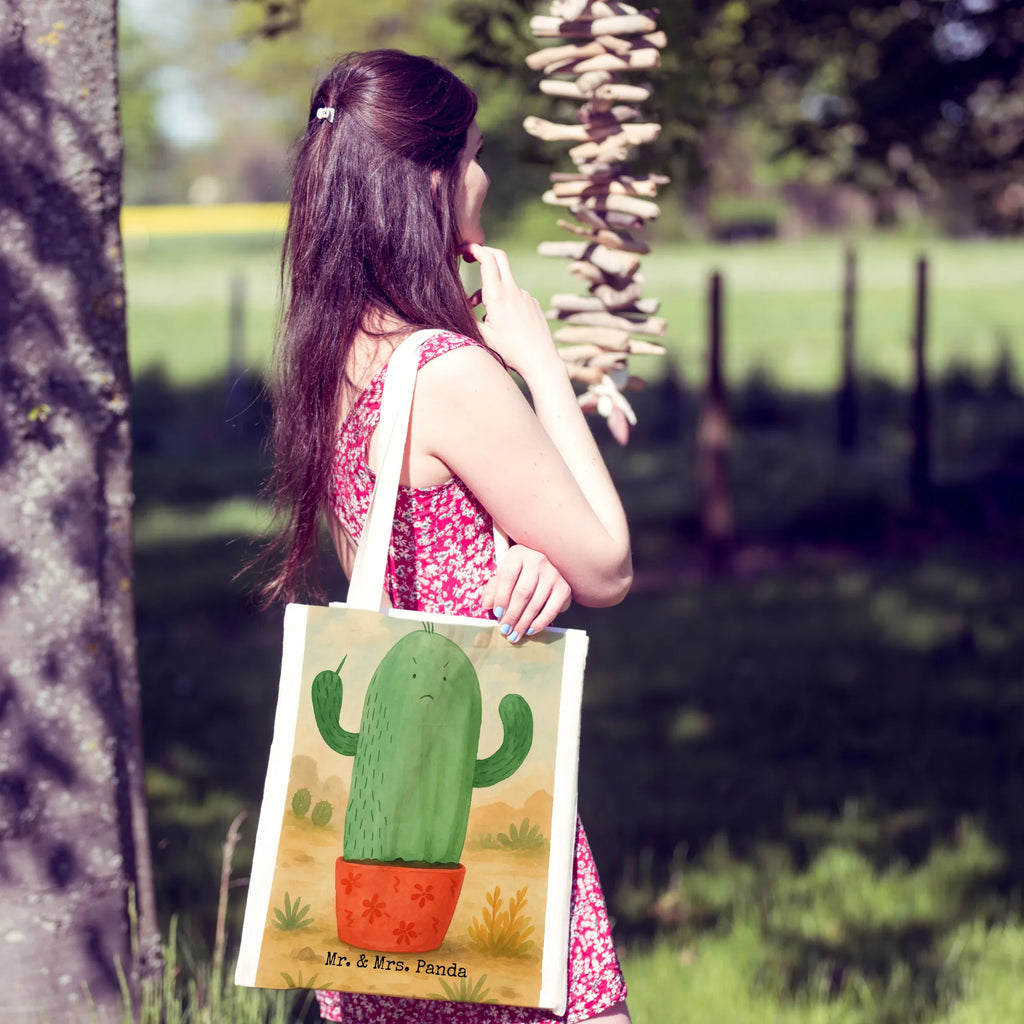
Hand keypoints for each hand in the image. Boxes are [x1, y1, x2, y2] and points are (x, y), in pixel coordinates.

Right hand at [464, 242, 561, 380]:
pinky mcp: (533, 303)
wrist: (540, 360)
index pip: (488, 259)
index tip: (464, 249)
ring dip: (490, 289)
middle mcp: (513, 291)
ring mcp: (526, 295)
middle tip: (471, 257)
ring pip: (504, 281)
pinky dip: (504, 301)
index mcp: (498, 296)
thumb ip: (468, 317)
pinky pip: (515, 295)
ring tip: (483, 313)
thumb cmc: (510, 351)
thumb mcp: (483, 336)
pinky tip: (504, 322)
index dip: (475, 249)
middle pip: (499, 257)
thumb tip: (456, 307)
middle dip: (484, 253)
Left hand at [481, 545, 571, 642]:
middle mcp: (537, 560)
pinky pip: (551, 610)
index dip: (500, 597)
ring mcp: (553, 574)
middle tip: (505, 629)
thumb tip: (487, 604)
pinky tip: (530, 630)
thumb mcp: (503, 577)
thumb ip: (493, 589)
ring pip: (535, 603)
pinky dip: (540, 623)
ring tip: (515, 634)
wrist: (545, 573)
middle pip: (522, 592)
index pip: (507, 576)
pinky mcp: (563, 588)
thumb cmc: (519, 575)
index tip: (497, 614)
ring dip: (523, 622)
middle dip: (512, 615)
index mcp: (518, 554)